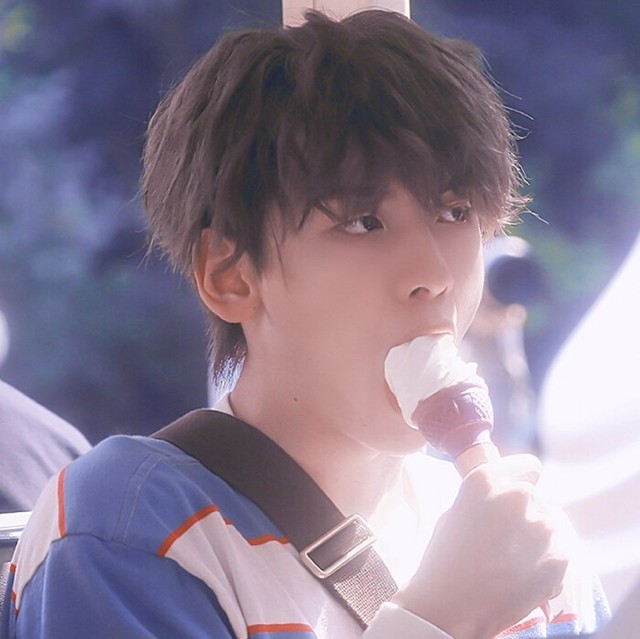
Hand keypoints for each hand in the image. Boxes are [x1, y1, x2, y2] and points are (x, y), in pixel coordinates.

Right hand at [393, 454, 567, 638]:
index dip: (523, 477)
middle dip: (524, 514)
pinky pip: (559, 552)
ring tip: (513, 562)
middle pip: (535, 498)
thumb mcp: (456, 512)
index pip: (527, 465)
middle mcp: (518, 496)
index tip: (521, 488)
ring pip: (549, 525)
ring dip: (537, 538)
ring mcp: (541, 526)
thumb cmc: (445, 559)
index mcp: (487, 479)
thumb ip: (485, 499)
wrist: (452, 605)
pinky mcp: (559, 557)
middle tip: (505, 539)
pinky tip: (522, 577)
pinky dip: (547, 563)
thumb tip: (504, 500)